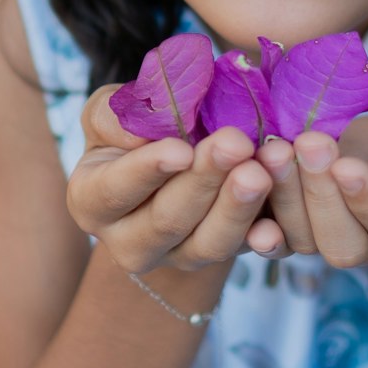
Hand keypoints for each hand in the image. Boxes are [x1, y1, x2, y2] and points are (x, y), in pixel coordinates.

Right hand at [66, 85, 277, 273]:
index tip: (181, 149)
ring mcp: (179, 255)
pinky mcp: (222, 254)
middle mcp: (130, 241)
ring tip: (259, 172)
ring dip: (237, 208)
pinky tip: (274, 226)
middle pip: (167, 220)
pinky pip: (246, 255)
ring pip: (208, 243)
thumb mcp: (111, 112)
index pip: (114, 190)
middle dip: (204, 181)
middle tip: (235, 144)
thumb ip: (112, 118)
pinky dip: (263, 239)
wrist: (174, 151)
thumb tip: (135, 133)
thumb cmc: (135, 127)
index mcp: (92, 202)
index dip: (147, 171)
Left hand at [249, 89, 367, 266]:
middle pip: (341, 244)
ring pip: (300, 238)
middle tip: (308, 142)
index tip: (349, 164)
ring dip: (282, 195)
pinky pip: (269, 227)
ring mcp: (332, 230)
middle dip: (320, 197)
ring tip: (273, 146)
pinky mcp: (297, 215)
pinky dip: (250, 209)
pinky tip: (238, 177)